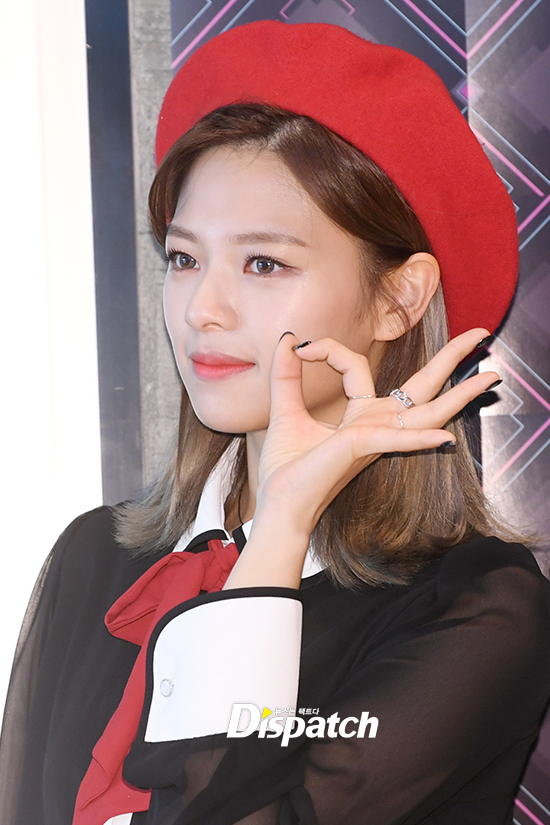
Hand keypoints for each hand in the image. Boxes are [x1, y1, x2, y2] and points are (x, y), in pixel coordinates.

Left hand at [224, 327, 497, 589]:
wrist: (280, 506)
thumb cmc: (287, 469)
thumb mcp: (285, 411)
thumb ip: (286, 376)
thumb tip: (288, 339)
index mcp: (358, 416)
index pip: (356, 367)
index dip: (330, 349)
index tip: (302, 347)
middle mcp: (375, 425)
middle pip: (422, 386)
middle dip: (451, 359)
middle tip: (480, 334)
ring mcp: (375, 438)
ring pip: (427, 411)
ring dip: (461, 395)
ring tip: (492, 375)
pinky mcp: (363, 449)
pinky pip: (396, 439)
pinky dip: (420, 439)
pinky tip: (446, 438)